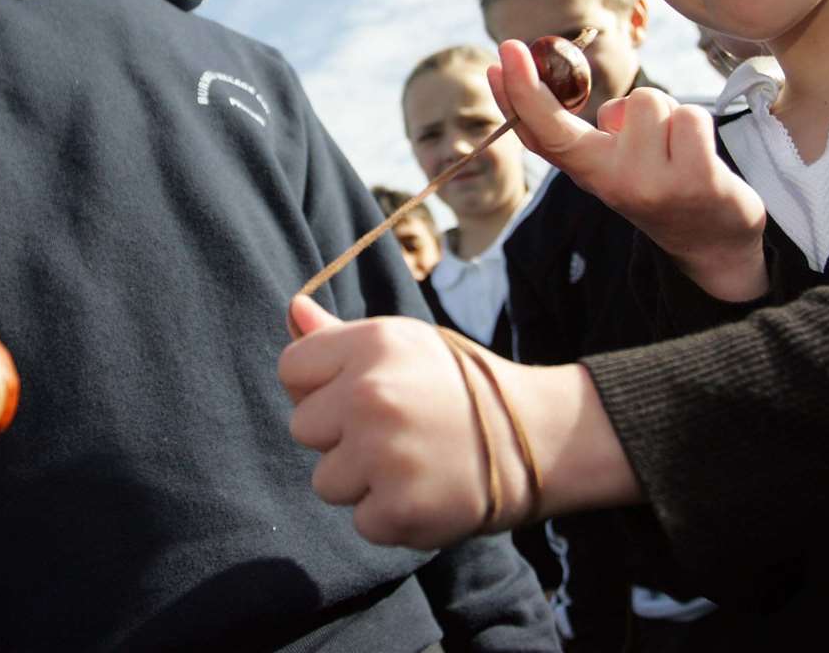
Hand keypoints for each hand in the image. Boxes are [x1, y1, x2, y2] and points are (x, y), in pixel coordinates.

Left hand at [279, 295, 634, 548]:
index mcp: (371, 345)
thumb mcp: (404, 345)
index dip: (321, 387)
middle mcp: (372, 395)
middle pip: (302, 427)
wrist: (536, 437)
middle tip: (396, 431)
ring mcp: (383, 454)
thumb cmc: (458, 386)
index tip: (360, 394)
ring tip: (412, 462)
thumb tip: (292, 309)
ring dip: (362, 481)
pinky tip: (427, 490)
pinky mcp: (399, 509)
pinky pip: (361, 521)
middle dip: (339, 436)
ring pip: (325, 481)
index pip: (292, 369)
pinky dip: (391, 516)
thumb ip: (337, 336)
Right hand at [488, 39, 769, 301]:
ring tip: (675, 142)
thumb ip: (593, 134)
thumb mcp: (618, 166)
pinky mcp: (696, 182)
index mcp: (591, 173)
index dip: (515, 97)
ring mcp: (651, 185)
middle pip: (563, 125)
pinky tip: (700, 153)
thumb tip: (564, 77)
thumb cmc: (663, 183)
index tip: (498, 59)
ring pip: (646, 101)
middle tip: (509, 46)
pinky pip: (689, 115)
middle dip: (532, 85)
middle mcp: (612, 183)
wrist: (715, 244)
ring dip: (666, 110)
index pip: (541, 136)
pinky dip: (697, 123)